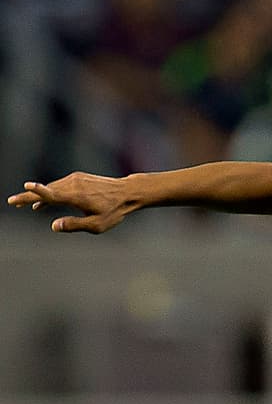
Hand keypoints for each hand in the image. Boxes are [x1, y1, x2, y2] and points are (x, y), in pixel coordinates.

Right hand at [7, 173, 136, 233]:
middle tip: (12, 201)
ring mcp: (75, 179)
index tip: (27, 186)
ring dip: (37, 195)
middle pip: (46, 190)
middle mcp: (74, 185)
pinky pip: (58, 186)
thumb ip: (74, 225)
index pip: (53, 194)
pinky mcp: (77, 177)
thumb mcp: (96, 225)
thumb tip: (54, 226)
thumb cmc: (113, 211)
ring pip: (51, 188)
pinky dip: (49, 193)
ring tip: (23, 203)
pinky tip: (42, 203)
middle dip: (28, 196)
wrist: (127, 192)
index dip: (39, 192)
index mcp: (77, 197)